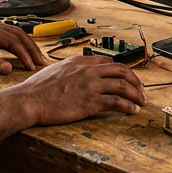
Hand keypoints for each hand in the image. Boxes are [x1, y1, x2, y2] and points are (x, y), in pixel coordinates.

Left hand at [0, 19, 44, 74]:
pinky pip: (8, 38)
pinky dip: (18, 46)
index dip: (25, 54)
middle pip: (18, 34)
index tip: (32, 66)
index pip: (13, 41)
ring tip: (37, 60)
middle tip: (43, 63)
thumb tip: (8, 68)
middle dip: (32, 49)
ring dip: (27, 47)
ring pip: (15, 34)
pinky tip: (23, 55)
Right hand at [14, 56, 147, 125]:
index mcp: (79, 61)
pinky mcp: (90, 102)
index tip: (127, 79)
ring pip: (123, 86)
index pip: (108, 62)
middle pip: (121, 70)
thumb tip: (73, 75)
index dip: (122, 71)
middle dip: (136, 81)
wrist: (29, 100)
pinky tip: (133, 111)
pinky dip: (128, 106)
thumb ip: (69, 71)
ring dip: (137, 95)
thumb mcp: (55, 70)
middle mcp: (88, 70)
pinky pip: (116, 102)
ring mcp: (90, 85)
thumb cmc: (36, 89)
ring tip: (142, 103)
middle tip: (141, 91)